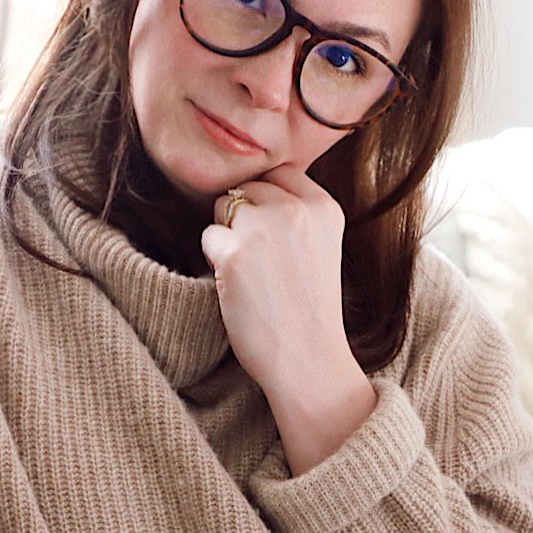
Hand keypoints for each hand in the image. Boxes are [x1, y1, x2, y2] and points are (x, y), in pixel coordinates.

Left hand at [201, 165, 350, 396]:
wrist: (307, 360)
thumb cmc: (308, 309)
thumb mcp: (323, 246)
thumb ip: (298, 213)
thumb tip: (251, 186)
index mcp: (325, 208)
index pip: (280, 172)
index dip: (266, 199)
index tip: (270, 233)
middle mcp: (297, 211)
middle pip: (248, 187)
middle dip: (244, 217)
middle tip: (260, 261)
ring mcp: (265, 230)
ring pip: (224, 207)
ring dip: (226, 235)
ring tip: (249, 273)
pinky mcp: (234, 254)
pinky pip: (208, 238)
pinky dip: (214, 260)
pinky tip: (236, 286)